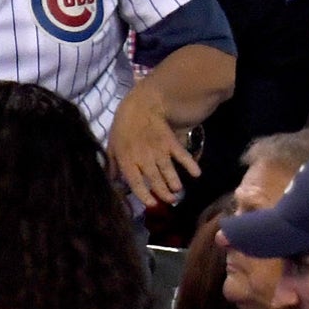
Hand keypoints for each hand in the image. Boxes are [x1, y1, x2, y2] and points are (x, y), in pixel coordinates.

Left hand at [107, 80, 201, 206]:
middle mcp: (144, 158)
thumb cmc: (124, 126)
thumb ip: (112, 164)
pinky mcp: (171, 142)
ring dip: (175, 183)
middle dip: (164, 193)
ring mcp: (159, 150)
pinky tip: (197, 173)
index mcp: (128, 160)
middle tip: (171, 200)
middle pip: (155, 181)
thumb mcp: (112, 145)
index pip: (136, 184)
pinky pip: (182, 155)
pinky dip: (190, 164)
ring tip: (179, 190)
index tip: (152, 204)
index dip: (145, 196)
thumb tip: (113, 181)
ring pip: (168, 172)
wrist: (140, 104)